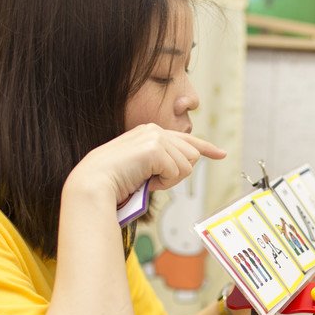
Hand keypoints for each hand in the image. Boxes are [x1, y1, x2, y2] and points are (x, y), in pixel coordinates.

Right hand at [67, 123, 224, 208]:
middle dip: (177, 174)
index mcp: (149, 133)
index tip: (221, 154)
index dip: (206, 148)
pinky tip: (144, 181)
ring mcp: (154, 137)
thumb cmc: (114, 181)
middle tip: (153, 181)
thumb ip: (162, 162)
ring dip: (170, 180)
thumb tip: (187, 164)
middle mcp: (153, 130)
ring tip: (146, 180)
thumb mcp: (143, 168)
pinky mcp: (154, 148)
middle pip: (191, 156)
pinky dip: (163, 183)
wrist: (93, 184)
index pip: (185, 139)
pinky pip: (176, 172)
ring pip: (187, 165)